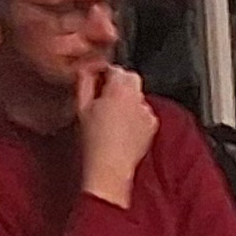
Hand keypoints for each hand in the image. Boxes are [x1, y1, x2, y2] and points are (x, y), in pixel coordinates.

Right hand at [74, 62, 157, 201]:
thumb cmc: (93, 140)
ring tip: (113, 116)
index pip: (115, 69)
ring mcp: (147, 111)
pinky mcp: (153, 125)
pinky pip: (145, 112)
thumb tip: (87, 70)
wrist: (110, 167)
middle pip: (131, 78)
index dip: (105, 73)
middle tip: (106, 96)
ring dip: (128, 99)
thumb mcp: (82, 107)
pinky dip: (136, 115)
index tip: (98, 80)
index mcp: (119, 90)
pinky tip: (124, 127)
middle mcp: (137, 98)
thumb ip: (85, 83)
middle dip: (119, 83)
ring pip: (138, 96)